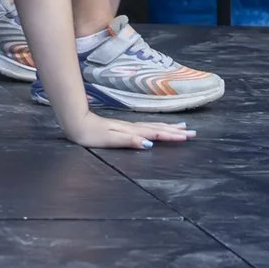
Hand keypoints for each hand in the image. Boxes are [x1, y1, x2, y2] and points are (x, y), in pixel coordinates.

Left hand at [60, 114, 195, 149]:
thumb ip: (130, 140)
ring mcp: (129, 126)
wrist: (77, 123)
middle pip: (158, 129)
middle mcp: (133, 128)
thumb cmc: (91, 134)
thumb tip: (148, 144)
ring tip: (182, 127)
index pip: (156, 134)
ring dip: (169, 128)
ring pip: (154, 127)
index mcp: (132, 131)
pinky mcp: (124, 128)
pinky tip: (158, 129)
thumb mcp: (110, 139)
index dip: (172, 136)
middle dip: (175, 131)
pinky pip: (147, 127)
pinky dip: (157, 128)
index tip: (187, 136)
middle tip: (192, 133)